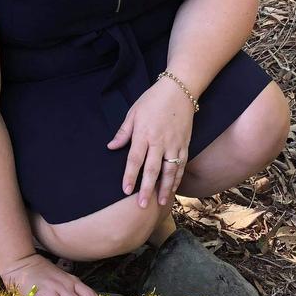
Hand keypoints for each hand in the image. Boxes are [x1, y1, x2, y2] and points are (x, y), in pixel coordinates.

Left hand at [107, 79, 193, 207]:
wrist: (179, 90)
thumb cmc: (153, 100)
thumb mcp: (133, 113)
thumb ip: (123, 132)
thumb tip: (111, 147)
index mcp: (144, 133)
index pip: (135, 159)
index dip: (130, 176)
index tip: (125, 190)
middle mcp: (159, 141)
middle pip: (153, 169)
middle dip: (147, 188)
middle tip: (141, 205)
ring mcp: (174, 144)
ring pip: (170, 171)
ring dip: (165, 188)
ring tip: (160, 203)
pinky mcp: (185, 144)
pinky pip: (181, 165)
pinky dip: (177, 179)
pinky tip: (173, 189)